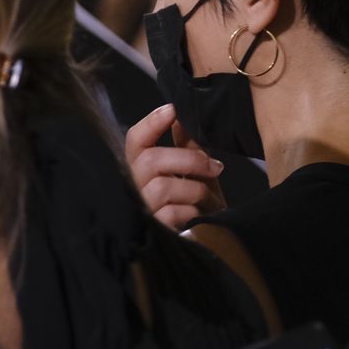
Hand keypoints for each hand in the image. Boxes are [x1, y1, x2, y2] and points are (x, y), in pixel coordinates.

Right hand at [125, 104, 226, 229]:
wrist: (205, 239)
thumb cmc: (195, 202)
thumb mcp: (194, 171)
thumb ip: (186, 146)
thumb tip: (181, 117)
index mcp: (140, 168)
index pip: (135, 140)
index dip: (151, 123)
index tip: (173, 110)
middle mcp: (132, 188)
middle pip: (151, 160)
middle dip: (189, 159)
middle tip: (215, 166)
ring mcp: (140, 210)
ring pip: (163, 187)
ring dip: (196, 190)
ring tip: (212, 199)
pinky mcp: (152, 231)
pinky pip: (172, 213)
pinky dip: (193, 211)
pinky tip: (202, 216)